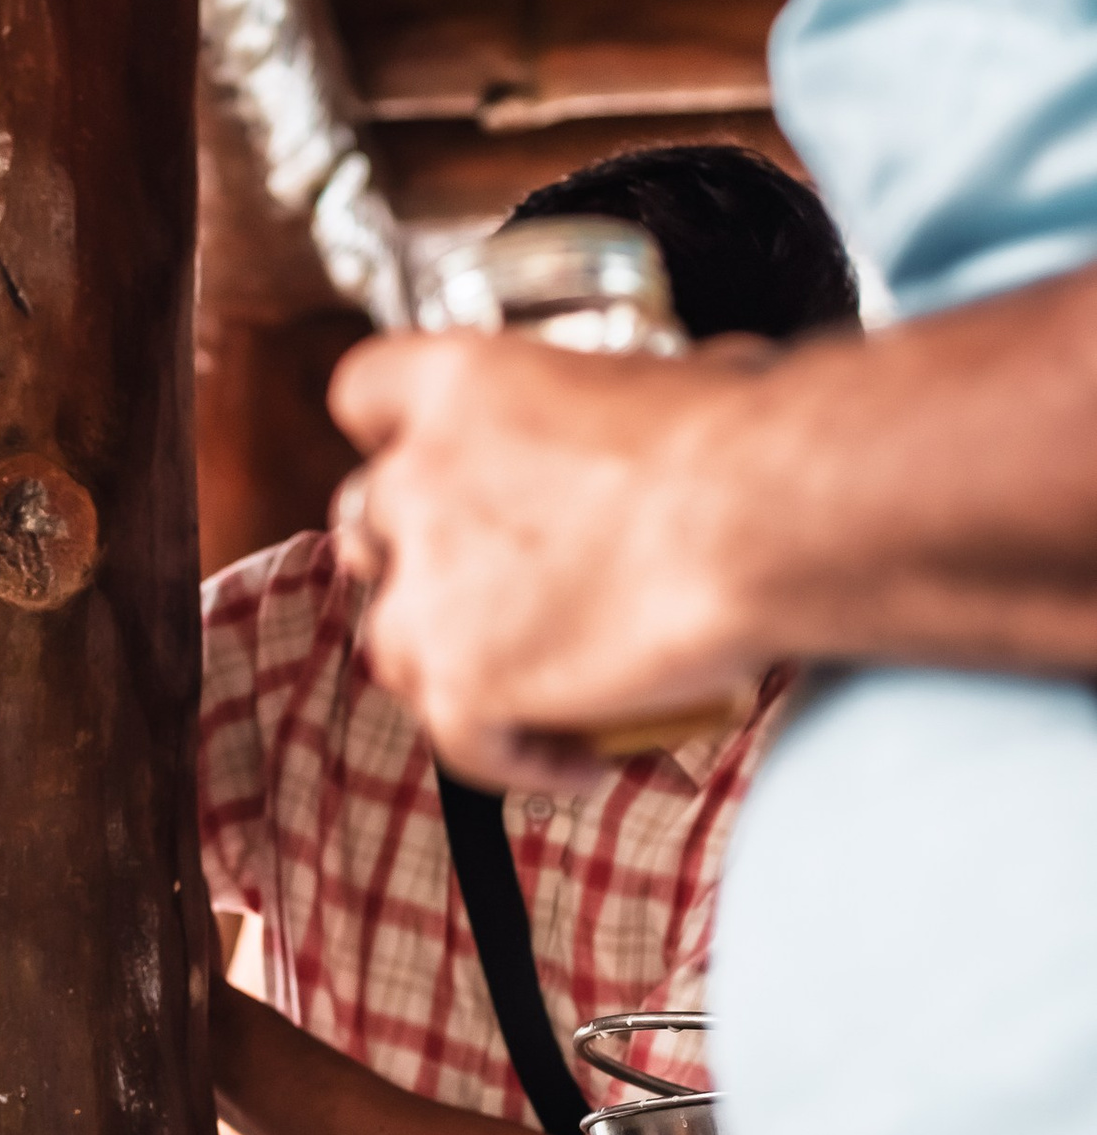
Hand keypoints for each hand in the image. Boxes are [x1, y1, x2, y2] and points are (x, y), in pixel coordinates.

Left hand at [330, 333, 767, 785]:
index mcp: (460, 383)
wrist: (767, 516)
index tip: (434, 467)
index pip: (366, 395)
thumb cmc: (744, 439)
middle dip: (415, 560)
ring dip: (455, 666)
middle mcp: (420, 480)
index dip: (396, 440)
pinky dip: (520, 758)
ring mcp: (428, 590)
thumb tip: (690, 395)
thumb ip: (622, 399)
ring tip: (540, 684)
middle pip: (369, 528)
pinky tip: (583, 757)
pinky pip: (462, 743)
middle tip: (488, 586)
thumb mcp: (663, 377)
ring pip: (396, 643)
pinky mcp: (460, 684)